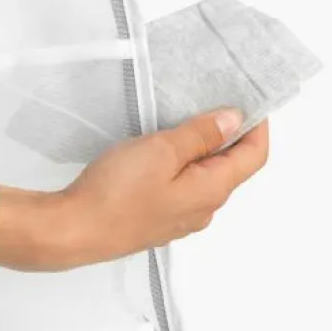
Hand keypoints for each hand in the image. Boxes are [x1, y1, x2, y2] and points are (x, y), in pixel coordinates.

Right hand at [0, 110, 269, 271]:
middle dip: (229, 136)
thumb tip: (234, 121)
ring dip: (202, 152)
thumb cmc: (118, 190)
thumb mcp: (162, 150)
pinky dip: (181, 168)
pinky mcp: (156, 222)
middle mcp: (203, 210)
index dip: (258, 126)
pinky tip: (158, 154)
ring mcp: (179, 220)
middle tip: (210, 103)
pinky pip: (181, 190)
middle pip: (230, 169)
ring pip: (203, 180)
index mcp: (212, 191)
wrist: (73, 231)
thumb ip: (201, 135)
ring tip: (181, 125)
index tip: (246, 99)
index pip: (254, 157)